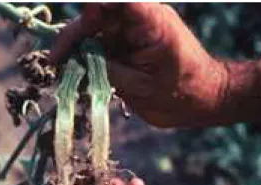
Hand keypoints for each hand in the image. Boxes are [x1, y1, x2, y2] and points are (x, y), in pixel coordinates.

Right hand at [50, 3, 227, 127]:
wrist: (205, 99)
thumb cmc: (182, 94)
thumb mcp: (141, 88)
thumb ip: (107, 72)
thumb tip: (75, 63)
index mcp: (149, 20)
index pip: (114, 0)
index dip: (92, 8)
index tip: (76, 36)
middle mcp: (139, 20)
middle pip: (96, 16)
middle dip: (73, 38)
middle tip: (55, 63)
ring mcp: (132, 32)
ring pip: (94, 32)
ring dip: (77, 51)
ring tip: (61, 72)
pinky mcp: (129, 46)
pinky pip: (101, 46)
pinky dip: (87, 60)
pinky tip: (75, 74)